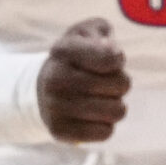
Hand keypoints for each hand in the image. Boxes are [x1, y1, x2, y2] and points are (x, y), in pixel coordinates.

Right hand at [39, 18, 128, 143]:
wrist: (44, 87)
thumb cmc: (77, 55)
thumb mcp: (87, 32)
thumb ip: (102, 32)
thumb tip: (110, 51)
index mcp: (64, 50)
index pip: (111, 59)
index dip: (118, 60)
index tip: (110, 60)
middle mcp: (56, 79)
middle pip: (121, 86)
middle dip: (122, 83)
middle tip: (107, 82)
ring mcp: (55, 106)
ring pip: (116, 111)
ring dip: (116, 104)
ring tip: (102, 98)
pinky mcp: (58, 131)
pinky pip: (105, 133)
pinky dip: (106, 125)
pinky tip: (94, 116)